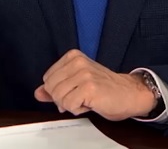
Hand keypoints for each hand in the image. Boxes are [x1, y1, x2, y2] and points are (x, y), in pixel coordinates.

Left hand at [34, 49, 155, 120]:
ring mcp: (84, 74)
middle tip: (80, 97)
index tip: (74, 91)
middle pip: (51, 88)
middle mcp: (77, 62)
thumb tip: (38, 93)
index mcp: (73, 56)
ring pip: (59, 98)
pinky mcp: (89, 87)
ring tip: (86, 99)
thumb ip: (56, 88)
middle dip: (63, 99)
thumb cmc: (105, 89)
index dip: (58, 91)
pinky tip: (90, 103)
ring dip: (71, 105)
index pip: (47, 78)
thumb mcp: (77, 84)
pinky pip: (69, 105)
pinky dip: (78, 110)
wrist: (130, 94)